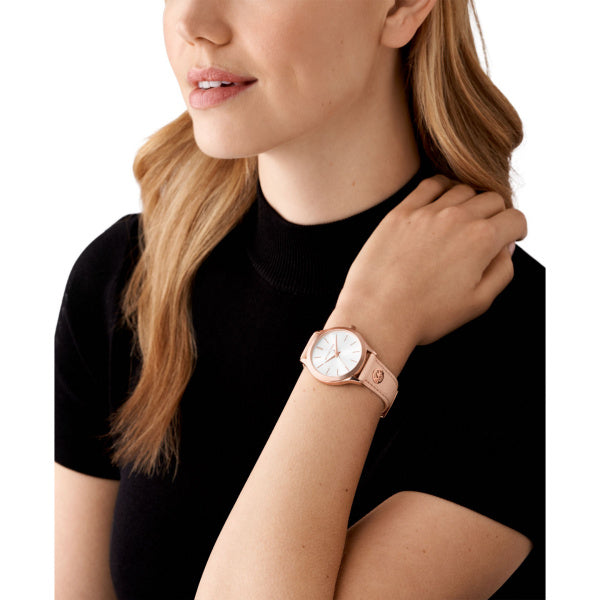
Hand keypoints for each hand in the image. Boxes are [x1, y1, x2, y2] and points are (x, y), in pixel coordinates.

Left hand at [328, 175, 526, 371]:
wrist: (377, 315)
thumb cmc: (425, 315)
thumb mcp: (478, 302)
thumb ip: (502, 271)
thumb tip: (506, 248)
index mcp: (482, 240)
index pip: (515, 218)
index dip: (516, 230)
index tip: (508, 238)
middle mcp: (457, 218)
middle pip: (492, 199)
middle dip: (496, 215)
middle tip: (486, 232)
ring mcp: (426, 212)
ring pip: (463, 188)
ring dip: (470, 201)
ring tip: (462, 219)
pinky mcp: (400, 212)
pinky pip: (429, 185)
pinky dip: (442, 188)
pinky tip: (440, 202)